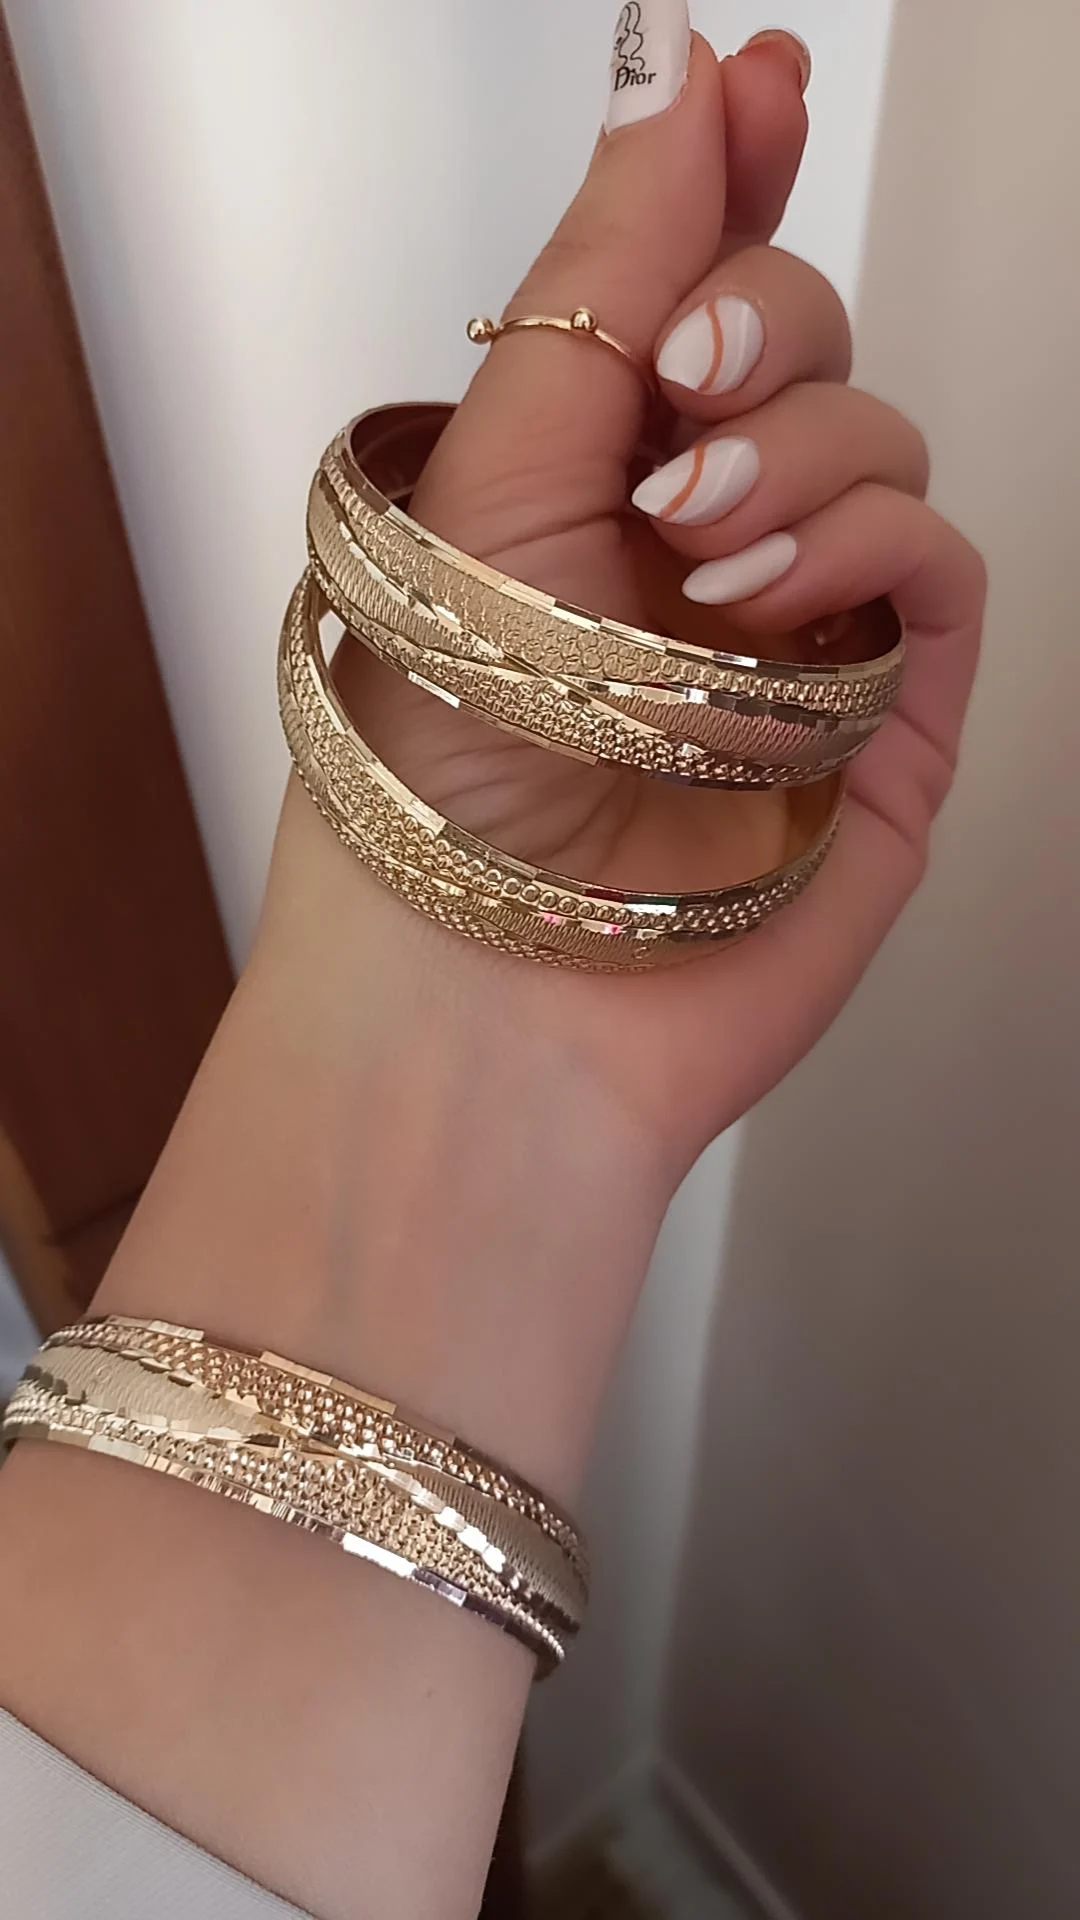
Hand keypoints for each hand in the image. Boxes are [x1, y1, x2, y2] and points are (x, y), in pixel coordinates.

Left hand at [296, 29, 984, 1178]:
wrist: (485, 984)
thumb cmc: (445, 756)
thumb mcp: (494, 473)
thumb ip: (602, 276)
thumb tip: (679, 72)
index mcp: (591, 472)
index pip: (694, 282)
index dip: (733, 172)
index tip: (758, 80)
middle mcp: (703, 535)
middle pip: (802, 335)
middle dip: (758, 324)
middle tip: (683, 390)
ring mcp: (802, 623)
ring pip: (879, 434)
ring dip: (802, 450)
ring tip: (694, 545)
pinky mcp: (885, 715)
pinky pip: (938, 560)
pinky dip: (870, 539)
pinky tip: (771, 593)